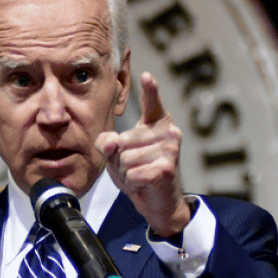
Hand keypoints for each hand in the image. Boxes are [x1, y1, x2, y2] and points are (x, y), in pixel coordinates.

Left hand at [97, 72, 192, 237]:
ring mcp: (170, 149)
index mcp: (156, 123)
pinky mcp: (166, 168)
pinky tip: (145, 183)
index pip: (152, 103)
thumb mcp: (116, 155)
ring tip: (140, 174)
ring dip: (126, 172)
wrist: (158, 202)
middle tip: (135, 166)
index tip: (146, 76)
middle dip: (120, 158)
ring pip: (126, 158)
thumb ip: (107, 143)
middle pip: (122, 141)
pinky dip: (133, 182)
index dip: (150, 90)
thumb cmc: (138, 171)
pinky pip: (133, 173)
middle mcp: (167, 132)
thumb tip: (110, 142)